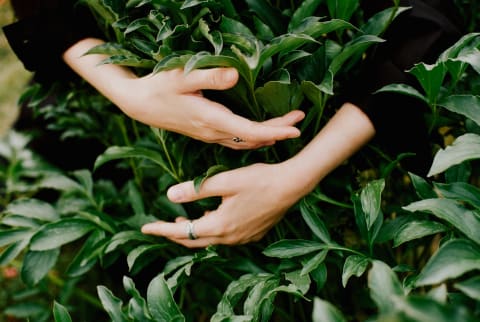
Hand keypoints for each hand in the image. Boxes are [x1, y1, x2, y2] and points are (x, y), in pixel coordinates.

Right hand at [63, 38, 303, 149]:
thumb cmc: (159, 87)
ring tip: (287, 127)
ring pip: (244, 142)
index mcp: (211, 120)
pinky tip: (261, 135)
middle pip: (252, 139)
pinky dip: (252, 138)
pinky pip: (235, 140)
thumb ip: (209, 76)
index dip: (274, 131)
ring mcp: (210, 135)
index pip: (249, 131)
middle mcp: (213, 132)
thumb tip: (235, 76)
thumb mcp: (182, 76)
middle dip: (277, 132)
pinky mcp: (207, 133)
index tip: (296, 128)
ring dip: (267, 137)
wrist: (140, 104)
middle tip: (299, 121)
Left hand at [141, 162, 308, 246]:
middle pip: (196, 240)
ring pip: (212, 239)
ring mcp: (244, 238)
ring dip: (196, 231)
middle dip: (177, 233)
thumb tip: (169, 195)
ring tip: (186, 219)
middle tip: (163, 225)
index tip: (144, 228)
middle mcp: (231, 237)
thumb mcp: (224, 181)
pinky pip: (227, 237)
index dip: (162, 229)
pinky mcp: (254, 234)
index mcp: (220, 225)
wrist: (291, 185)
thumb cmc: (258, 179)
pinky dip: (213, 230)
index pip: (183, 231)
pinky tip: (214, 216)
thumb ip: (196, 189)